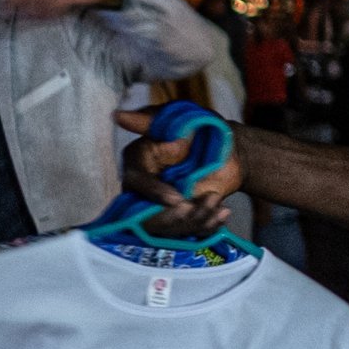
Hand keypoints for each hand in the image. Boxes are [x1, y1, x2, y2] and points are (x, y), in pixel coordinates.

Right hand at [115, 107, 243, 237]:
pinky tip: (223, 213)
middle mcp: (143, 188)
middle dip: (177, 216)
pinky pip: (186, 232)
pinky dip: (206, 226)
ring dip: (195, 220)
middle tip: (203, 205)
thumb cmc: (200, 128)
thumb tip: (118, 115)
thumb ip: (149, 121)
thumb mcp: (178, 118)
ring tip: (217, 204)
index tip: (178, 199)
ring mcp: (160, 206)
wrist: (230, 149)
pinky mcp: (178, 218)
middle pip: (147, 215)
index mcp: (138, 162)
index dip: (154, 193)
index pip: (135, 183)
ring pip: (167, 227)